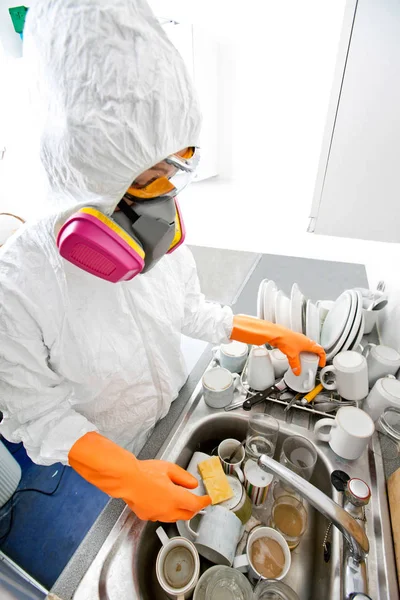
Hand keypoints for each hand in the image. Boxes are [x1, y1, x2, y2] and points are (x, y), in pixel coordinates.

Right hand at [69, 432, 210, 521]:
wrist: (125, 479)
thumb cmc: (145, 471)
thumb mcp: (169, 468)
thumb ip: (183, 478)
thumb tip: (193, 484)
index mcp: (176, 498)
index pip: (196, 505)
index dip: (204, 502)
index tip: (207, 499)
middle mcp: (167, 510)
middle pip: (186, 515)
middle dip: (193, 509)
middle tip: (195, 501)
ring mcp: (156, 515)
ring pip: (173, 517)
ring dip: (179, 510)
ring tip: (179, 500)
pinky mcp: (146, 516)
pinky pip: (160, 515)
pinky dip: (165, 510)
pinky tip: (162, 501)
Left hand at [230, 314, 325, 373]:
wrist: (275, 333)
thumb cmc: (285, 339)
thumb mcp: (292, 355)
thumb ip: (295, 365)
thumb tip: (297, 371)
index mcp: (308, 343)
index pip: (320, 350)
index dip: (322, 357)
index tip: (321, 363)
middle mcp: (304, 340)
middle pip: (314, 348)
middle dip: (315, 355)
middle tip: (314, 362)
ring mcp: (298, 339)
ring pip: (306, 347)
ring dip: (307, 353)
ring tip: (304, 360)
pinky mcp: (292, 339)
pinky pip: (299, 346)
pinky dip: (299, 352)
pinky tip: (294, 355)